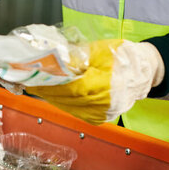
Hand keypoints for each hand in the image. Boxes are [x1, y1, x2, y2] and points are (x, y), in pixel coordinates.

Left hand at [25, 40, 164, 124]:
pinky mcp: (98, 118)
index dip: (48, 85)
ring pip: (66, 106)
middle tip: (28, 80)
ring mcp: (100, 114)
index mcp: (104, 85)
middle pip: (64, 99)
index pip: (69, 89)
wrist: (140, 72)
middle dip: (44, 89)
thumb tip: (49, 59)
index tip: (31, 79)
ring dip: (50, 96)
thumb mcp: (98, 51)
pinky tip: (51, 93)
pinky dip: (61, 102)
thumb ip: (74, 57)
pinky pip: (73, 110)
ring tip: (36, 85)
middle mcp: (102, 104)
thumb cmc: (121, 57)